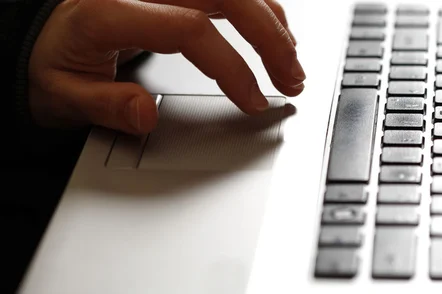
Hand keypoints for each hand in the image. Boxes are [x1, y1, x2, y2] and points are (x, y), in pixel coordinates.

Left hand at [28, 0, 304, 134]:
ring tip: (292, 63)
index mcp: (111, 11)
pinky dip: (257, 11)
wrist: (40, 35)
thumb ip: (104, 105)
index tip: (253, 102)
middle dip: (270, 39)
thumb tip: (147, 113)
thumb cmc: (49, 62)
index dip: (232, 67)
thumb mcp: (60, 95)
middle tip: (293, 80)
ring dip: (271, 23)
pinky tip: (273, 34)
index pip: (191, 30)